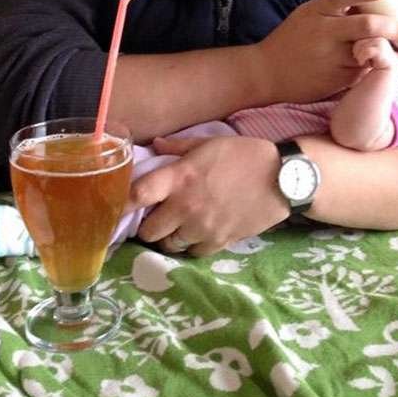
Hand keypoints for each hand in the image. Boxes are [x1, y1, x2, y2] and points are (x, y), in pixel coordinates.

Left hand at [126, 135, 288, 256]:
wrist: (282, 179)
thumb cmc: (244, 154)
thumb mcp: (210, 143)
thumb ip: (179, 146)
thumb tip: (156, 145)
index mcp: (181, 177)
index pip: (139, 194)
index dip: (122, 202)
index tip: (115, 207)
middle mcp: (186, 206)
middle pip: (149, 230)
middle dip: (148, 226)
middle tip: (155, 217)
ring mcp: (202, 227)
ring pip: (170, 245)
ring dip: (169, 237)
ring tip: (176, 227)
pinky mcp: (219, 242)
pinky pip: (193, 253)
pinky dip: (190, 246)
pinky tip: (197, 234)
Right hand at [255, 0, 397, 102]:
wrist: (265, 73)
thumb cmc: (290, 41)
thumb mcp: (308, 16)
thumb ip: (334, 10)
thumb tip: (369, 2)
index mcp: (317, 10)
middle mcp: (324, 31)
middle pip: (366, 25)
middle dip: (392, 27)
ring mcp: (331, 56)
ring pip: (369, 49)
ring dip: (387, 49)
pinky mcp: (336, 78)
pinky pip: (363, 69)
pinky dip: (374, 65)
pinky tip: (381, 64)